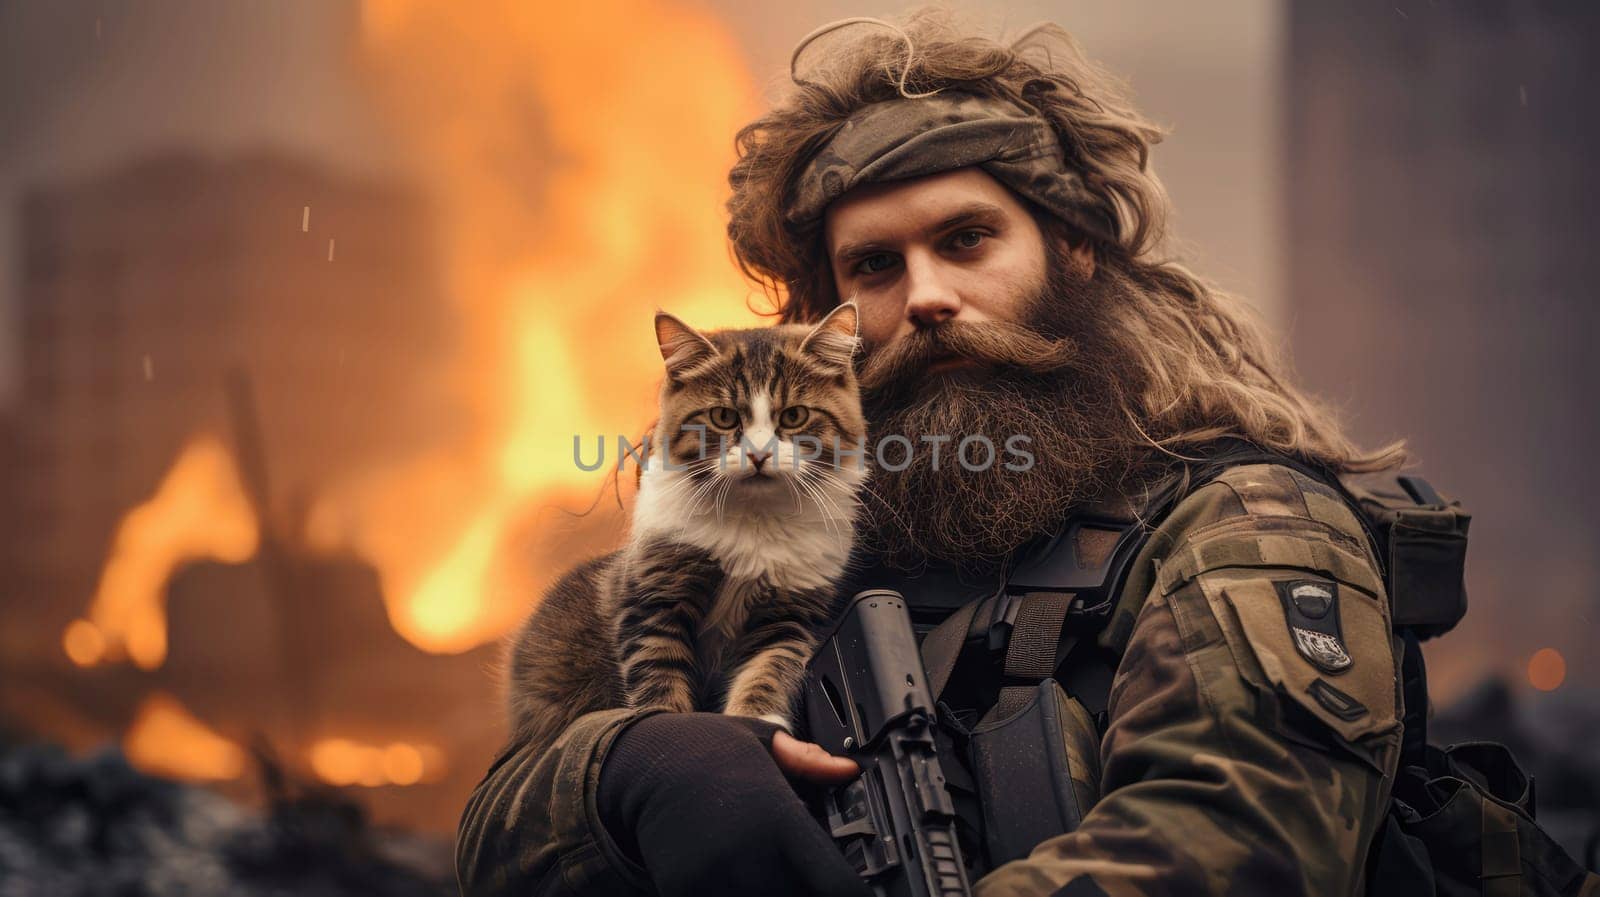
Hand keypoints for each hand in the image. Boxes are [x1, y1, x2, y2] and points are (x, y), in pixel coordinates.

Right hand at [598, 712, 870, 896]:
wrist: (636, 766)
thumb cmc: (703, 749)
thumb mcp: (759, 742)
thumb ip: (807, 761)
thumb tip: (849, 770)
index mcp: (778, 819)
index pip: (835, 883)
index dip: (854, 895)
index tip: (861, 893)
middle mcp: (749, 857)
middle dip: (814, 894)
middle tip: (816, 879)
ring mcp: (715, 880)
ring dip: (778, 895)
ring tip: (779, 877)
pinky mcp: (685, 892)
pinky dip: (742, 895)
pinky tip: (748, 879)